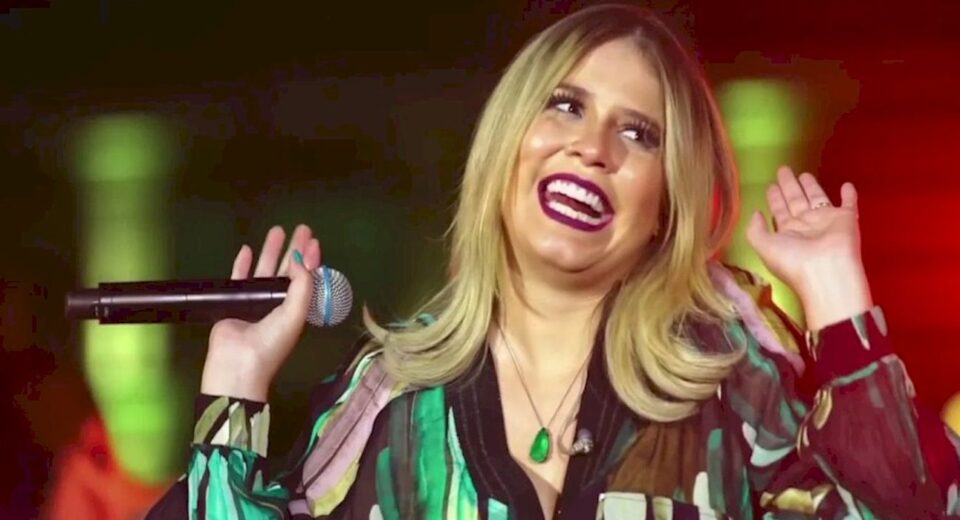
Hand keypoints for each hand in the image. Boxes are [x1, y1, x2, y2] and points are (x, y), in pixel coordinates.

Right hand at [200, 224, 321, 400]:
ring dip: (271, 251)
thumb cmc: (271, 342)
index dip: (311, 261)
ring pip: (264, 270)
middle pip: (287, 270)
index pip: (306, 280)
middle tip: (301, 228)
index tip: (314, 241)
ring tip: (276, 230)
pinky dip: (242, 264)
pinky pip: (239, 278)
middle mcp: (277, 304)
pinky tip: (247, 249)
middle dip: (295, 249)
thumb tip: (301, 259)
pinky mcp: (234, 302)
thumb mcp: (295, 314)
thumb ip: (302, 285)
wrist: (238, 364)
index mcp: (295, 310)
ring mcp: (255, 303)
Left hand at [746, 166, 872, 329]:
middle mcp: (806, 226)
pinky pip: (849, 203)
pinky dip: (849, 195)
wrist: (827, 272)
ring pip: (817, 198)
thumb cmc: (793, 261)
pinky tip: (847, 185)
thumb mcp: (764, 246)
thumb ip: (756, 229)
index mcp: (787, 233)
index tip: (770, 185)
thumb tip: (756, 213)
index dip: (775, 199)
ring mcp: (826, 221)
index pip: (779, 212)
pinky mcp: (847, 219)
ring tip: (804, 173)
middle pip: (796, 201)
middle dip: (789, 186)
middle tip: (783, 170)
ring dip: (812, 186)